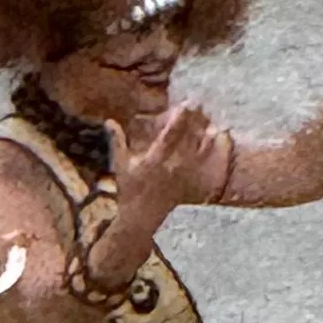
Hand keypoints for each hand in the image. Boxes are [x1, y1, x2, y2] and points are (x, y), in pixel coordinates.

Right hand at [106, 101, 229, 219]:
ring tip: (212, 123)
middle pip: (189, 141)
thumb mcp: (120, 165)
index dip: (179, 120)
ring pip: (199, 153)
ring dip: (205, 137)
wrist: (140, 217)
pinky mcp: (188, 184)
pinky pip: (201, 167)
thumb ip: (117, 142)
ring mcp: (182, 176)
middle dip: (195, 122)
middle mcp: (171, 167)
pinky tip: (212, 140)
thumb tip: (109, 121)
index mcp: (154, 160)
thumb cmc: (128, 190)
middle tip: (200, 104)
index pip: (170, 136)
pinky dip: (207, 153)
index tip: (186, 105)